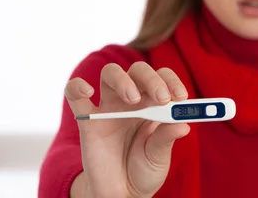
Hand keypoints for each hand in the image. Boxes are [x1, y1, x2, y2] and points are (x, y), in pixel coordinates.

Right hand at [65, 62, 190, 197]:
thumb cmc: (143, 170)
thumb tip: (183, 125)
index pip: (162, 78)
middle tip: (161, 98)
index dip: (172, 81)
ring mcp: (109, 108)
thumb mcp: (159, 157)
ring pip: (110, 73)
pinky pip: (74, 94)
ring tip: (132, 99)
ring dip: (123, 79)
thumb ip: (166, 139)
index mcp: (154, 104)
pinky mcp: (87, 120)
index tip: (181, 96)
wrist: (120, 193)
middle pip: (138, 71)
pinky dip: (77, 86)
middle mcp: (132, 100)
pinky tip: (89, 92)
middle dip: (151, 79)